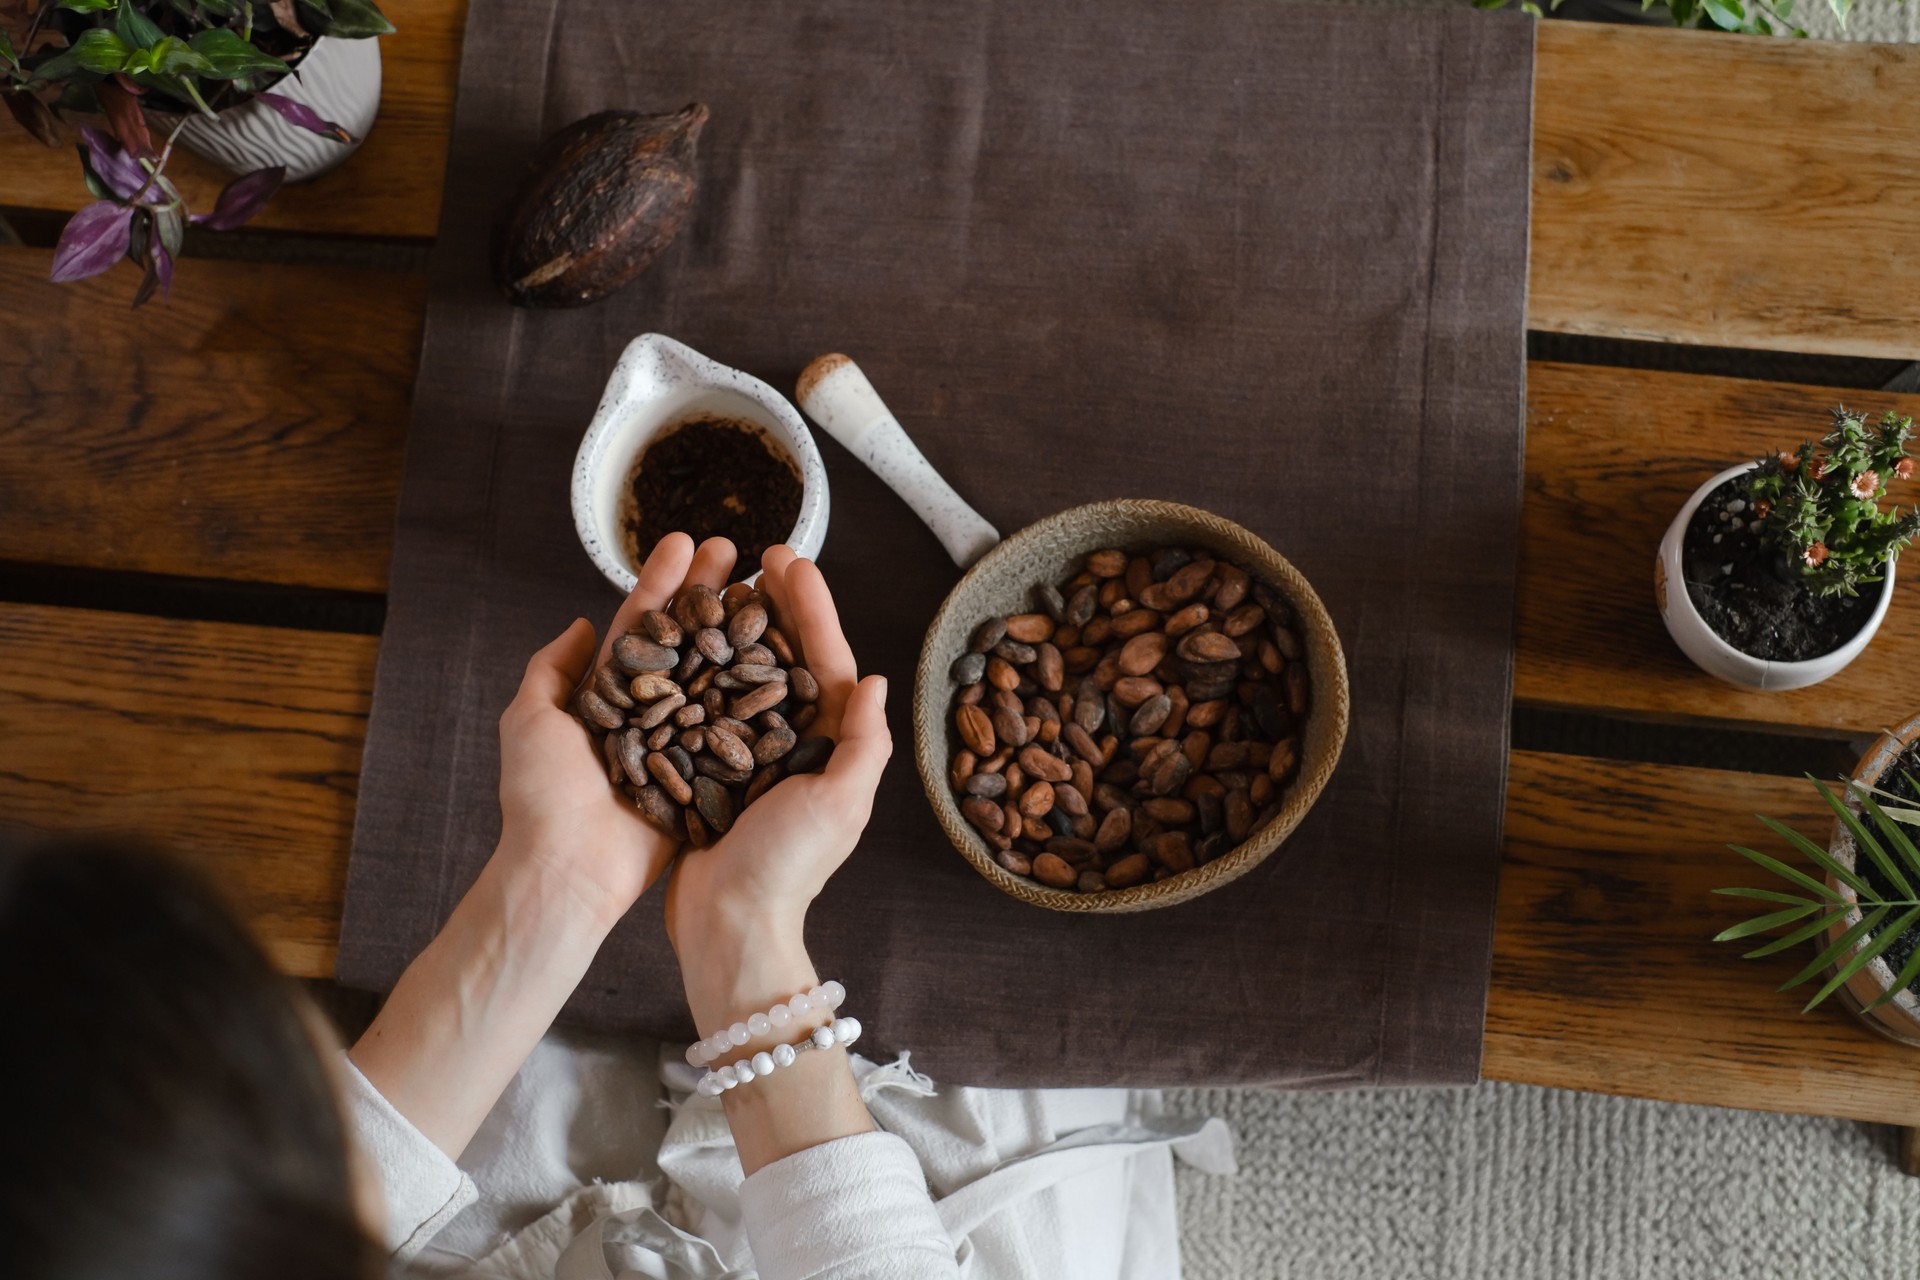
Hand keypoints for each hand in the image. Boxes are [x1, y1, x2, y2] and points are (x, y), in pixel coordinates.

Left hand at [495, 532, 741, 929]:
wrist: (567, 871)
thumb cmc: (540, 797)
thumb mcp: (529, 718)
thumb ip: (551, 669)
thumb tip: (579, 625)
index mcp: (607, 694)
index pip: (641, 624)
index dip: (664, 582)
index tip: (688, 542)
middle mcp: (649, 711)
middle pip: (686, 639)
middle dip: (711, 593)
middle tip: (739, 551)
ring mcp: (681, 741)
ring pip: (715, 675)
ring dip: (740, 630)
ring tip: (768, 589)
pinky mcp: (706, 775)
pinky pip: (735, 728)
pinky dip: (757, 693)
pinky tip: (783, 657)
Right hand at [665, 544, 892, 1030]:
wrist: (726, 924)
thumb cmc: (786, 869)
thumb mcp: (838, 805)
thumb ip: (862, 744)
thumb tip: (875, 679)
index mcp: (832, 745)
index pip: (827, 658)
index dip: (811, 606)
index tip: (789, 559)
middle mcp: (795, 742)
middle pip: (787, 654)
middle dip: (775, 603)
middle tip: (756, 554)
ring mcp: (752, 753)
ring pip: (747, 672)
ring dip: (738, 625)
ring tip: (720, 582)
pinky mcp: (712, 767)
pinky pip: (709, 703)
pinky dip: (701, 667)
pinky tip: (683, 637)